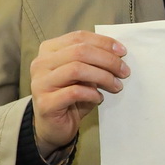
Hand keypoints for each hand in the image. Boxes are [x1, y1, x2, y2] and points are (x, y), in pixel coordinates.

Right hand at [29, 32, 128, 155]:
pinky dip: (92, 93)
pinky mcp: (45, 103)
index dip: (103, 42)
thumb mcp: (84, 74)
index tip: (123, 52)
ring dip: (103, 76)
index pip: (78, 37)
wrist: (54, 126)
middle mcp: (41, 63)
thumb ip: (94, 61)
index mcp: (49, 50)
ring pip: (76, 69)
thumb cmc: (71, 97)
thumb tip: (118, 53)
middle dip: (107, 60)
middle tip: (124, 71)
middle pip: (79, 51)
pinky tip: (99, 98)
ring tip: (116, 86)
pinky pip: (74, 92)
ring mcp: (40, 83)